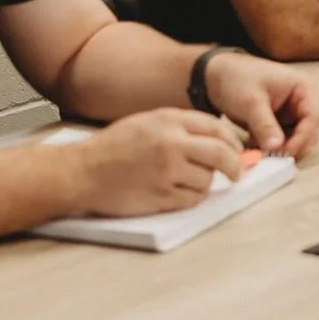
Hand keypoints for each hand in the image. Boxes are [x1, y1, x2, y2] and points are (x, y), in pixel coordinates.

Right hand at [72, 109, 243, 215]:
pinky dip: (191, 198)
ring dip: (204, 183)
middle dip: (235, 165)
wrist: (81, 172)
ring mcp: (167, 171)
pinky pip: (192, 199)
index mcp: (169, 121)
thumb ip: (181, 127)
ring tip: (185, 181)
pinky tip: (177, 192)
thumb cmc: (112, 148)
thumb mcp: (147, 122)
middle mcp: (171, 143)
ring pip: (207, 179)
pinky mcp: (161, 196)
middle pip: (221, 154)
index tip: (237, 151)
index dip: (232, 141)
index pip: (216, 128)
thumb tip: (218, 140)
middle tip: (237, 173)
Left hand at [202, 50, 318, 157]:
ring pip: (296, 139)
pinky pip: (281, 142)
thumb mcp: (251, 101)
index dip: (302, 138)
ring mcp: (290, 113)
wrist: (217, 75)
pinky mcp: (278, 124)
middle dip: (293, 146)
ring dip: (282, 150)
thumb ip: (265, 125)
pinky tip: (258, 152)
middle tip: (273, 158)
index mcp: (302, 88)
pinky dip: (272, 149)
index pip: (312, 118)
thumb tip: (277, 148)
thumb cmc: (237, 78)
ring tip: (263, 155)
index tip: (285, 152)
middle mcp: (301, 102)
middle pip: (308, 131)